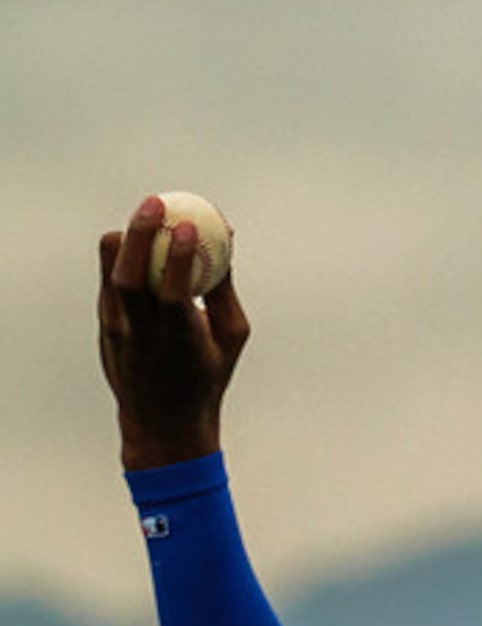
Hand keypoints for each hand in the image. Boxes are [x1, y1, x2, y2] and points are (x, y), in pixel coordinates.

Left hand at [98, 195, 250, 469]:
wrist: (162, 422)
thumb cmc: (208, 375)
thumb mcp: (231, 336)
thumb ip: (224, 290)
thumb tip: (225, 242)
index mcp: (180, 339)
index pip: (175, 291)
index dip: (180, 256)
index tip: (189, 225)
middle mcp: (142, 334)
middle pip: (129, 276)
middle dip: (140, 235)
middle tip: (155, 203)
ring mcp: (117, 331)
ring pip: (110, 276)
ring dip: (124, 242)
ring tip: (142, 215)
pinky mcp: (105, 328)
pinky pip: (109, 283)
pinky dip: (121, 258)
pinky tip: (135, 239)